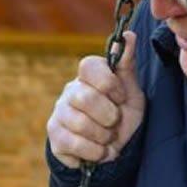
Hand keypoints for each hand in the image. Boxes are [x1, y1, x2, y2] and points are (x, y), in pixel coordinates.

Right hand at [46, 30, 145, 168]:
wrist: (112, 152)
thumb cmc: (122, 117)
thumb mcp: (131, 92)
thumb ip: (127, 65)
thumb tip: (129, 35)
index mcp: (88, 76)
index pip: (88, 65)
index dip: (108, 83)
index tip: (120, 97)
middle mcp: (70, 91)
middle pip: (85, 97)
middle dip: (109, 116)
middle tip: (114, 122)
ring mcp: (59, 113)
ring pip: (80, 123)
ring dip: (103, 136)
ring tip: (107, 138)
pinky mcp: (54, 136)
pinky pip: (74, 143)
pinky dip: (95, 151)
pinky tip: (99, 151)